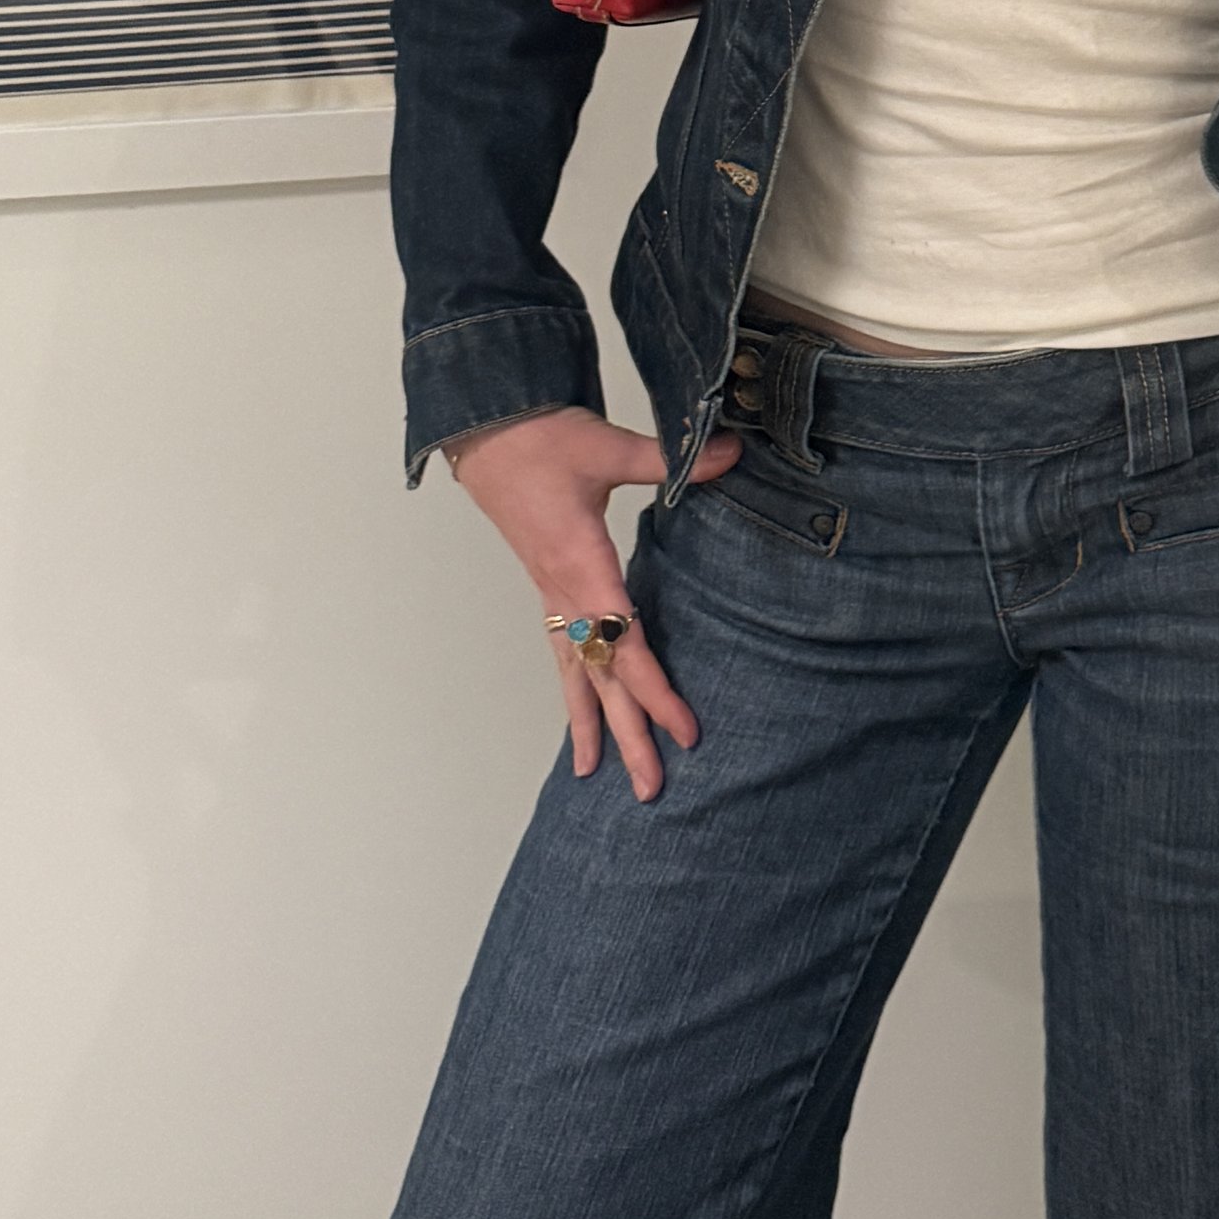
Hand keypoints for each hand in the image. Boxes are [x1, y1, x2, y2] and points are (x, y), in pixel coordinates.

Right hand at [447, 408, 739, 801]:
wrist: (487, 429)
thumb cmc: (541, 439)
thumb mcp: (607, 446)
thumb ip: (670, 457)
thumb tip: (731, 449)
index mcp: (582, 567)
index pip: (625, 645)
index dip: (656, 691)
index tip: (686, 731)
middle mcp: (564, 593)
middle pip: (599, 678)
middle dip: (627, 735)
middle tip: (652, 788)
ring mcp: (551, 594)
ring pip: (573, 673)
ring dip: (591, 725)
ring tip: (596, 777)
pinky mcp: (547, 587)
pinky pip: (560, 652)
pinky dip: (571, 690)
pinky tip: (579, 714)